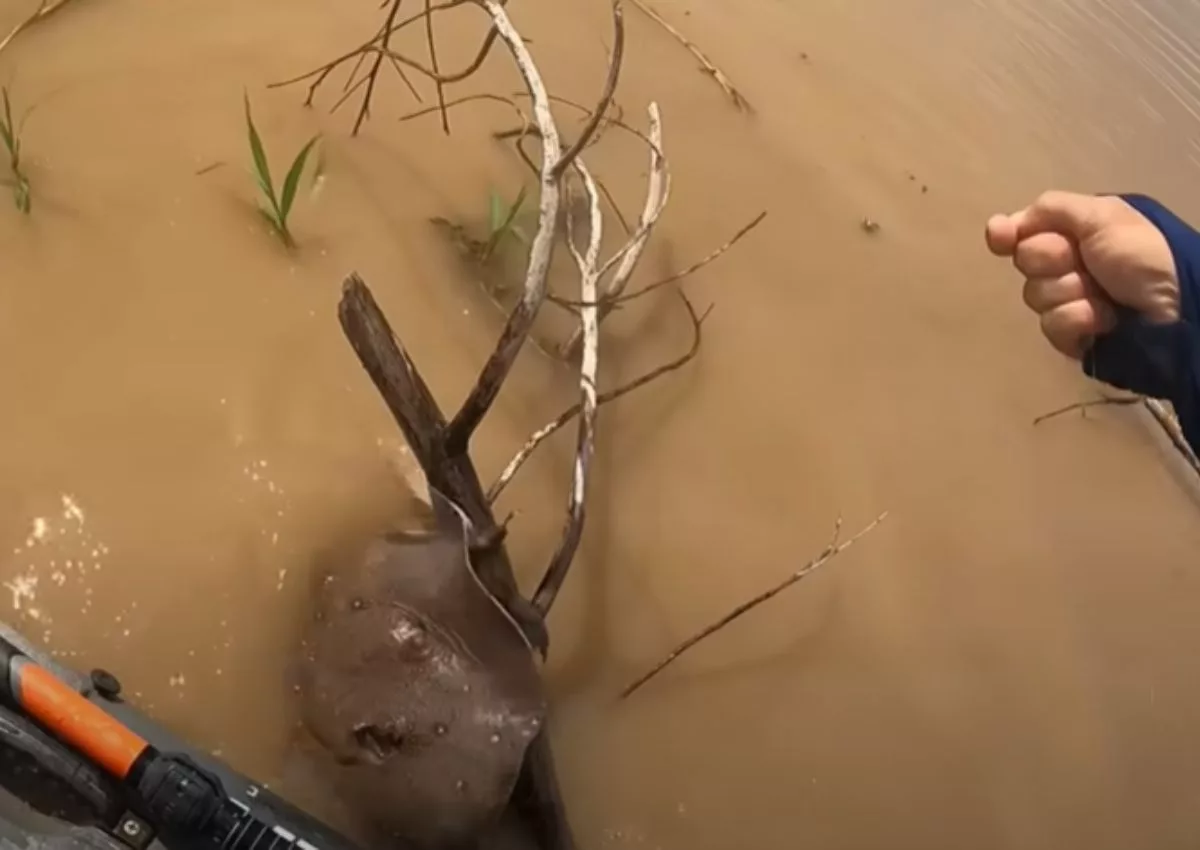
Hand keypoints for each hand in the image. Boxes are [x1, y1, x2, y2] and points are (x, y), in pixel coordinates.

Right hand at [985, 191, 1179, 357]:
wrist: (1177, 306)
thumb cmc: (1143, 253)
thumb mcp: (1103, 215)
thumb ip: (1051, 209)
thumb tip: (1003, 224)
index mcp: (1074, 233)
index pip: (1023, 232)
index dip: (1007, 235)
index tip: (1001, 236)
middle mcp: (1068, 266)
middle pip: (1026, 262)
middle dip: (1053, 261)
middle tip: (1084, 263)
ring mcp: (1069, 302)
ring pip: (1036, 296)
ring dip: (1070, 293)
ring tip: (1103, 297)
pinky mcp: (1072, 336)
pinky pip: (1051, 326)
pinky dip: (1077, 320)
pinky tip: (1102, 320)